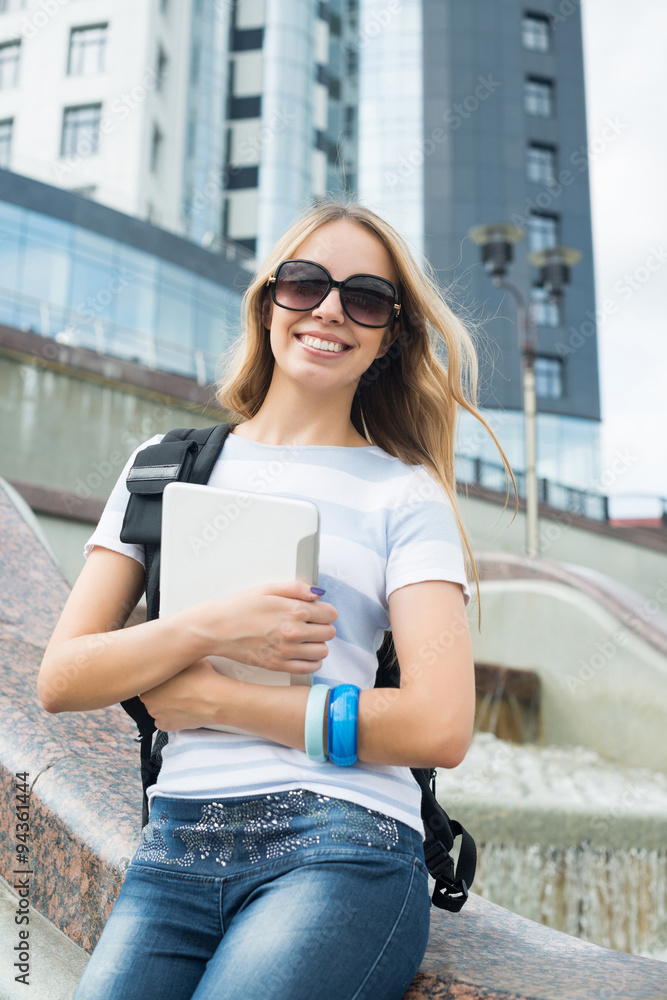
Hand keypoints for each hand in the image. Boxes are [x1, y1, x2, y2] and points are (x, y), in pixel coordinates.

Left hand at [139, 657, 227, 730]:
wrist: (215, 698)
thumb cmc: (202, 678)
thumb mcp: (186, 659)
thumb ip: (175, 659)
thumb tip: (176, 654)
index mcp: (150, 682)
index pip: (149, 680)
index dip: (160, 679)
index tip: (169, 678)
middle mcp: (149, 700)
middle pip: (151, 695)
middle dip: (160, 692)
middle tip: (176, 688)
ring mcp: (157, 714)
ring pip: (156, 708)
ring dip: (164, 705)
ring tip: (181, 699)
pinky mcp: (166, 726)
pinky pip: (163, 722)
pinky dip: (170, 718)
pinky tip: (181, 710)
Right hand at [187, 581, 336, 675]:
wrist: (217, 629)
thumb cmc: (239, 607)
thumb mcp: (268, 589)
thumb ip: (296, 589)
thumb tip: (317, 593)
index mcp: (294, 611)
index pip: (330, 614)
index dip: (325, 611)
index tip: (317, 611)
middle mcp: (294, 633)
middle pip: (329, 633)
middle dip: (322, 626)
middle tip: (309, 623)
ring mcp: (287, 652)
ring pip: (322, 651)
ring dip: (317, 644)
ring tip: (304, 637)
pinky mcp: (279, 666)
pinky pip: (310, 668)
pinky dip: (311, 660)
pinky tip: (301, 652)